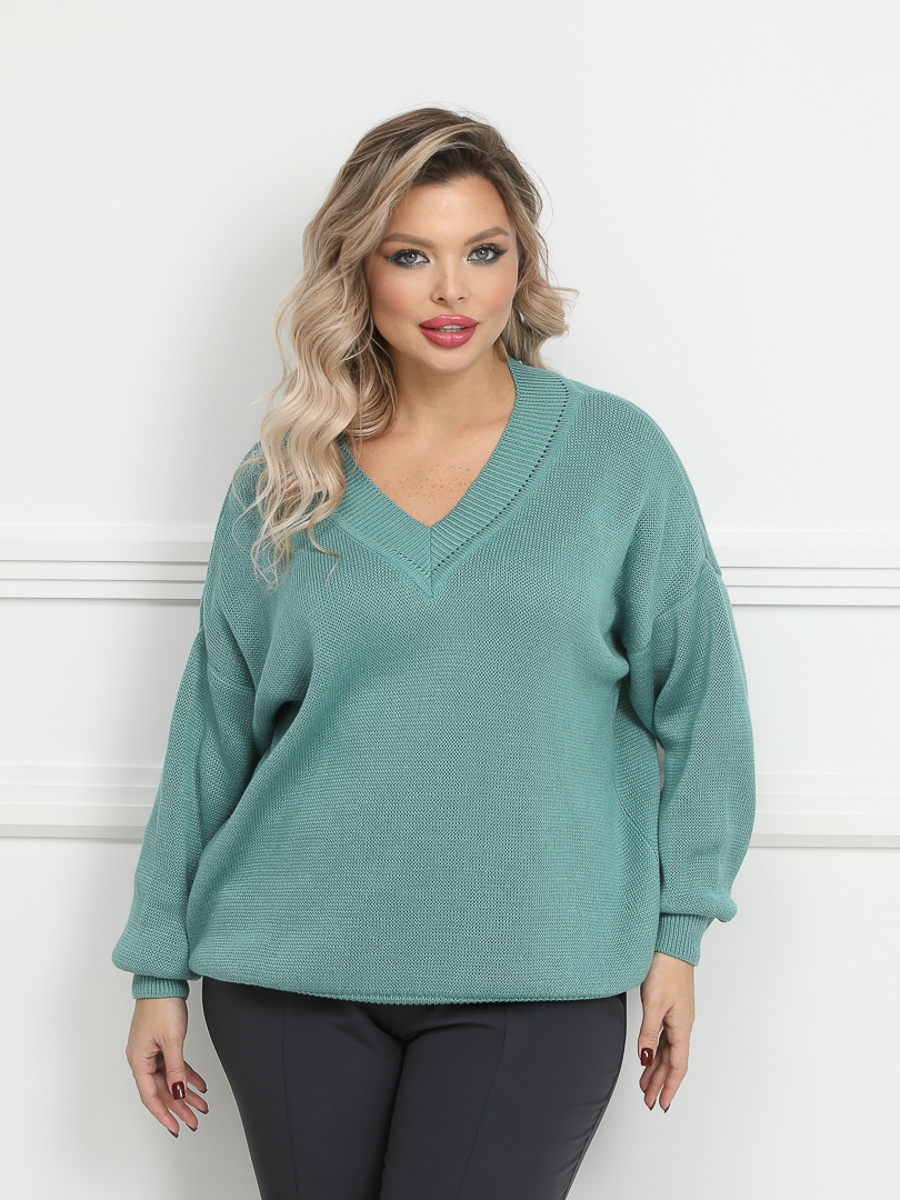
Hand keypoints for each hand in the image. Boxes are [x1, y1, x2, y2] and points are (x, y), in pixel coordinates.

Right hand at [125, 997, 208, 1135]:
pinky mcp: (161, 1043)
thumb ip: (176, 1069)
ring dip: (185, 1092)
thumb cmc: (161, 1006)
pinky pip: (174, 1066)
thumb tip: (177, 1093)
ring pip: (170, 1079)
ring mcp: (152, 1051)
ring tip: (201, 1105)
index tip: (176, 1127)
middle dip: (179, 1107)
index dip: (164, 1114)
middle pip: (162, 1090)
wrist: (162, 981)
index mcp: (139, 1060)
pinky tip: (199, 1085)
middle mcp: (142, 1059)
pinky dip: (186, 1075)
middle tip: (194, 1121)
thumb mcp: (172, 1041)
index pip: (151, 1096)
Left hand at [637, 951, 694, 1111]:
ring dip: (656, 1068)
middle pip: (672, 1061)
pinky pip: (664, 1037)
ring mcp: (677, 1016)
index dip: (669, 1086)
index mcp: (681, 1026)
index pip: (677, 1065)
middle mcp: (682, 1024)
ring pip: (667, 1050)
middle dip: (660, 1082)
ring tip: (645, 1085)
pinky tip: (647, 1056)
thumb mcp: (654, 1003)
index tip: (662, 1104)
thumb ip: (648, 1033)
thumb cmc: (666, 969)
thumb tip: (644, 1058)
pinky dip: (655, 1050)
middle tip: (649, 1101)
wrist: (671, 944)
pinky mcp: (670, 1007)